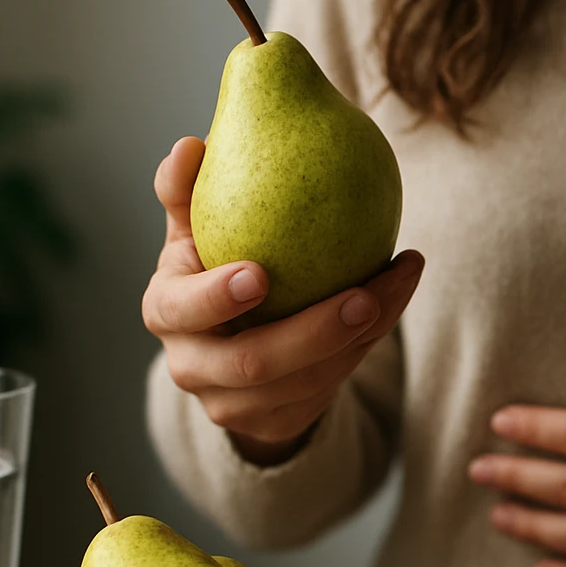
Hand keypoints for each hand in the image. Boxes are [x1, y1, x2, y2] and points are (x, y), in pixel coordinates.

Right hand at [143, 137, 422, 464]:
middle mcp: (192, 367)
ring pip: (307, 382)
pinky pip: (331, 388)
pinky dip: (368, 343)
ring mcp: (234, 405)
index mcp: (166, 312)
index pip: (182, 310)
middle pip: (254, 363)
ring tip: (400, 280)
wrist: (230, 343)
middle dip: (314, 334)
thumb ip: (187, 190)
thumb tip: (191, 144)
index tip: (261, 272)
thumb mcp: (195, 229)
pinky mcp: (277, 422)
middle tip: (364, 297)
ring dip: (362, 335)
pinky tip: (397, 295)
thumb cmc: (213, 263)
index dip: (216, 297)